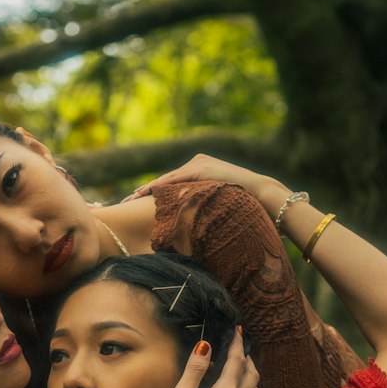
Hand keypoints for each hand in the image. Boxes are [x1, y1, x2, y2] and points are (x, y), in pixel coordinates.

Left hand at [122, 154, 288, 215]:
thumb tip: (189, 224)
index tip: (133, 203)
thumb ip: (201, 206)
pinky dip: (160, 187)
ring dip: (147, 190)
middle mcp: (197, 163)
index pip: (171, 184)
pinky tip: (144, 194)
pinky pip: (176, 180)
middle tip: (124, 202)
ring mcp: (199, 164)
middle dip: (143, 192)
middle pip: (164, 181)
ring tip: (129, 200)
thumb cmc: (243, 204)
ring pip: (166, 180)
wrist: (262, 194)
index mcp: (199, 171)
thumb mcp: (216, 204)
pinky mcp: (202, 168)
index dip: (151, 194)